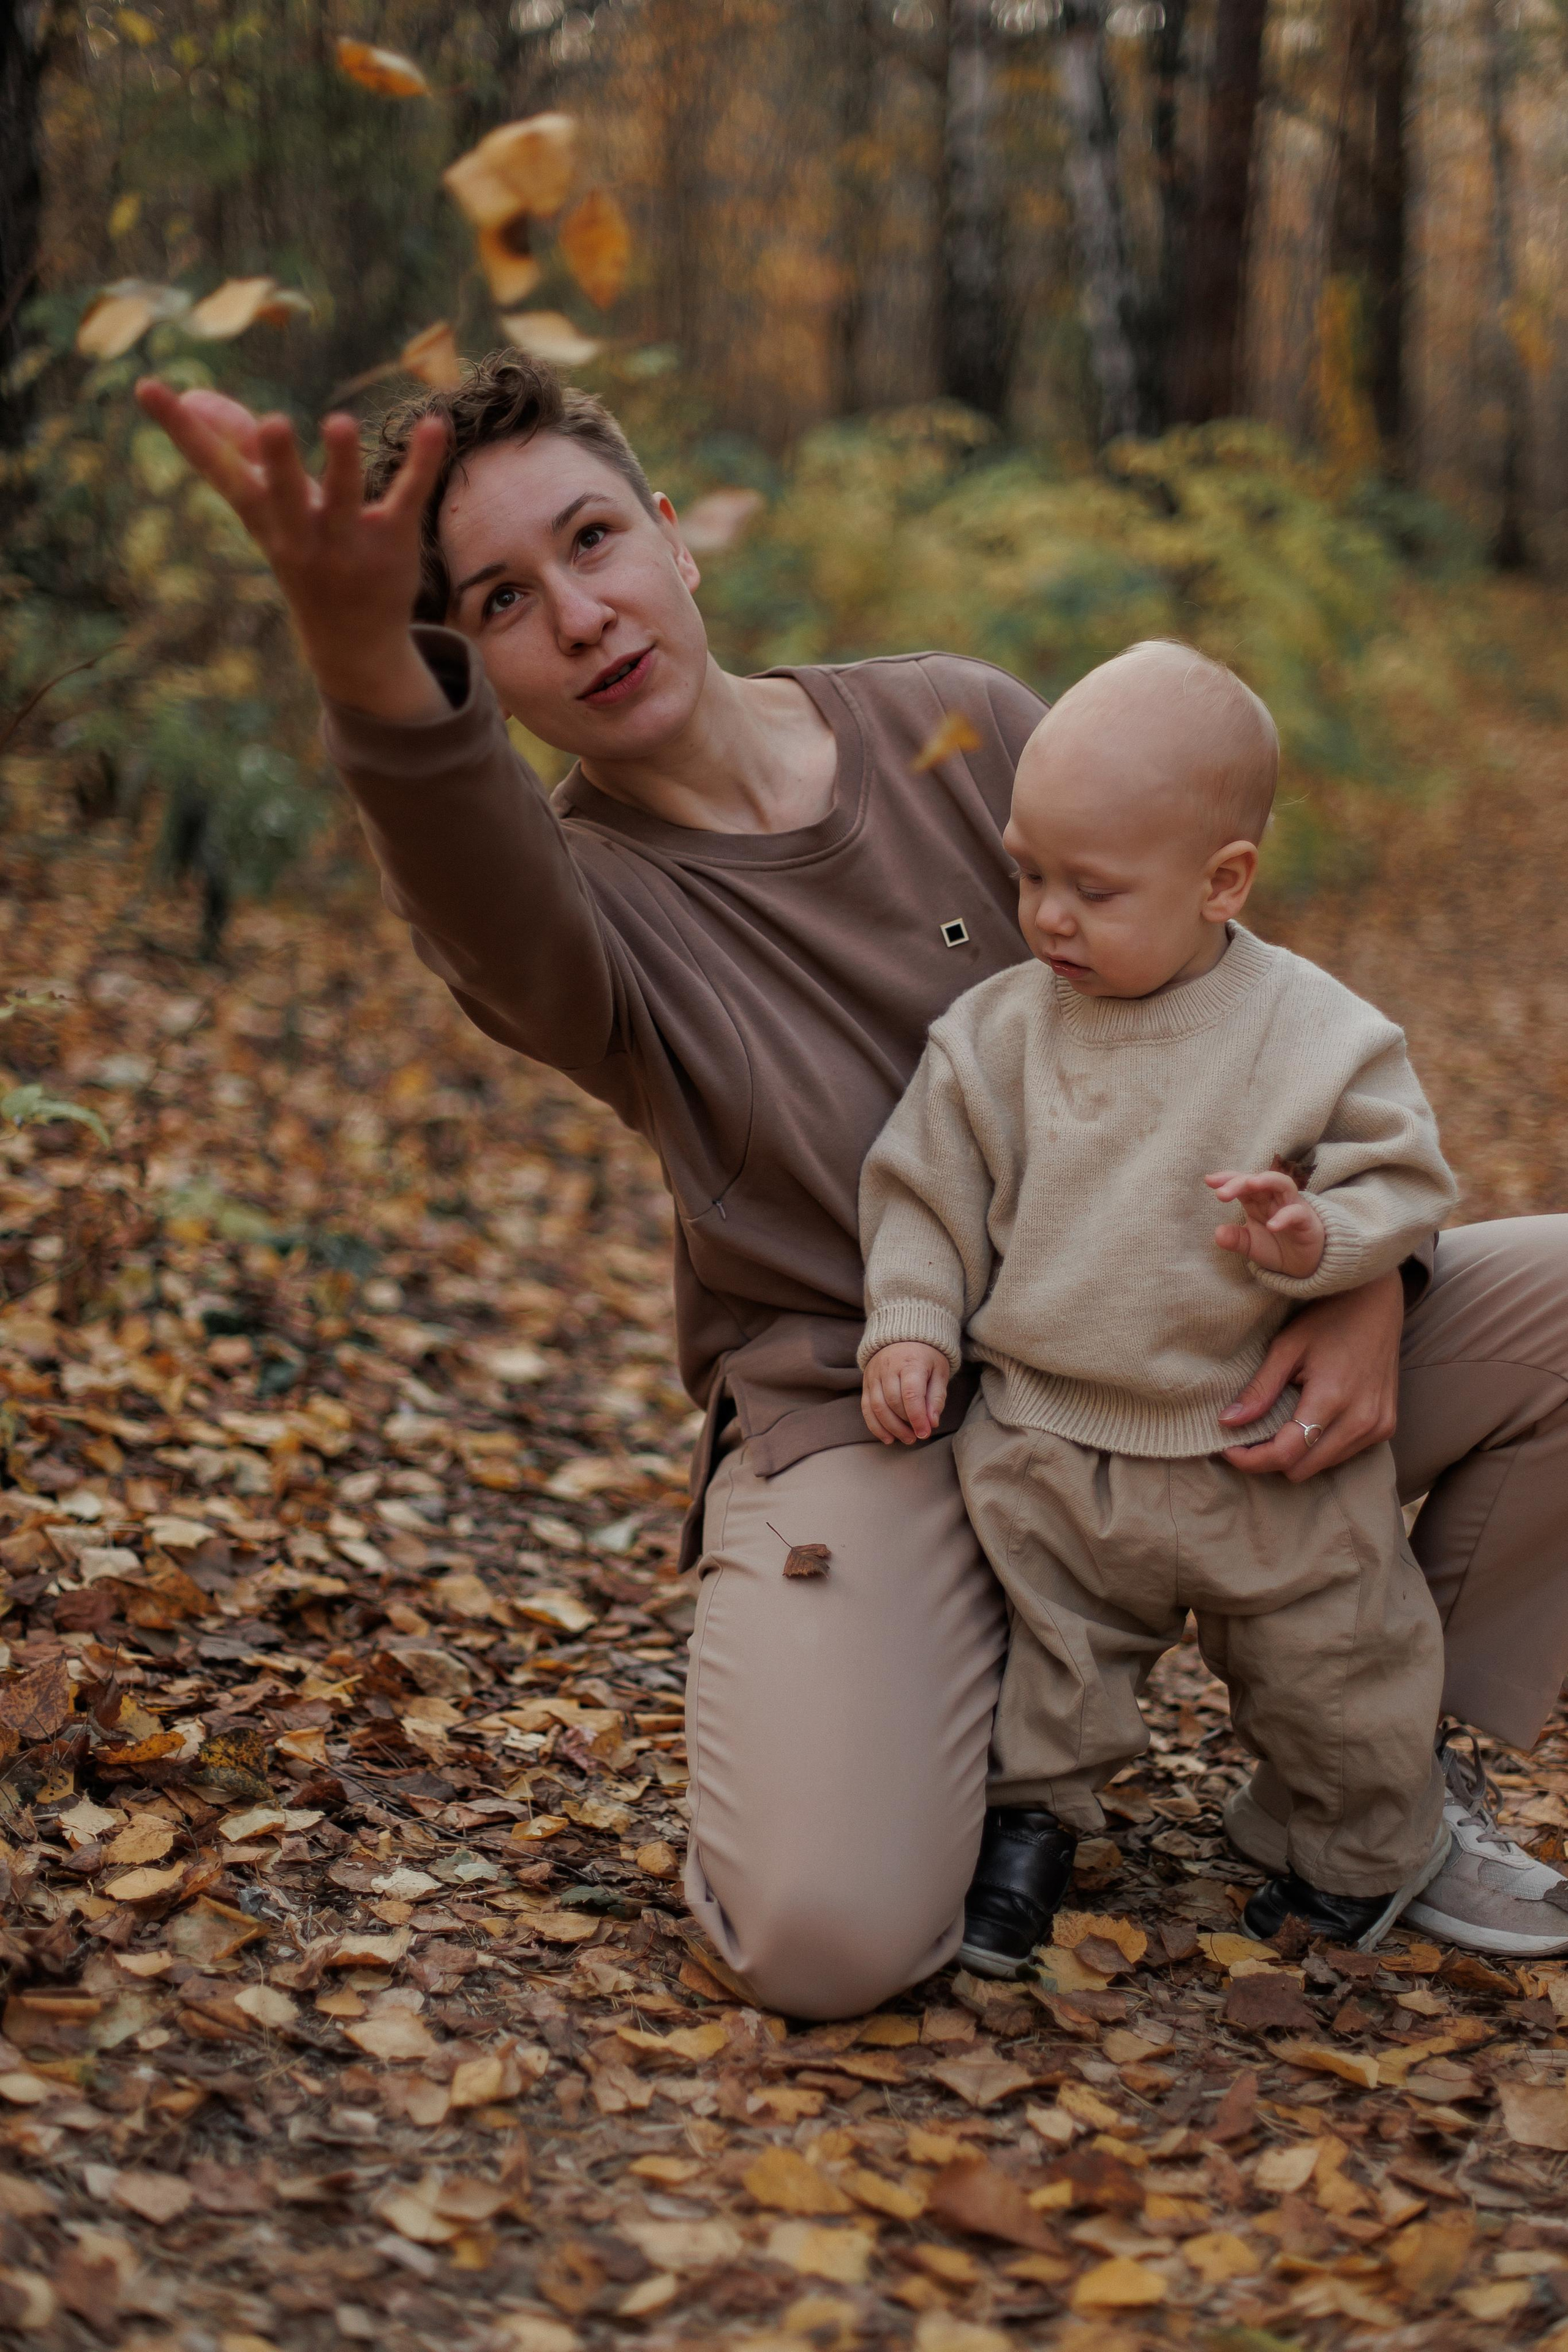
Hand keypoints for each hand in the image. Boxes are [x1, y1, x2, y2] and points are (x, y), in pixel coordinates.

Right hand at [133, 378, 450, 721]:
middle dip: (277, 461)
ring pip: (343, 499)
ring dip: (342, 463)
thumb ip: (238, 450)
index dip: (181, 431)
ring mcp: (347, 541)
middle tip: (273, 423)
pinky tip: (435, 425)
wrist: (352, 643)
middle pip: (282, 495)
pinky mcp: (393, 542)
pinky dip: (422, 463)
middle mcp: (300, 534)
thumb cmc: (302, 557)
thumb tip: (196, 396)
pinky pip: (406, 498)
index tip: (148, 386)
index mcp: (263, 520)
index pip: (216, 471)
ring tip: (340, 423)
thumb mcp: (267, 512)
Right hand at [862, 1342, 950, 1445]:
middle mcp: (888, 1368)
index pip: (911, 1394)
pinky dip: (876, 1426)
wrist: (903, 1336)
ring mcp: (874, 1375)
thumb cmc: (926, 1356)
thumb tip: (931, 1422)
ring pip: (878, 1407)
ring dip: (892, 1428)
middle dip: (906, 1424)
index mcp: (910, 1362)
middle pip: (893, 1402)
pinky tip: (888, 1438)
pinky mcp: (866, 1383)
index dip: (917, 1417)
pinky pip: (866, 1408)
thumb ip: (936, 1397)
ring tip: (907, 1438)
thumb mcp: (939, 1371)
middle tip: (919, 1435)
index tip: (925, 1433)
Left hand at [1207, 1167, 1325, 1277]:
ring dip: (1267, 1181)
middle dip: (1239, 1182)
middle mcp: (1273, 1199)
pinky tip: (1272, 1226)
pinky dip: (1285, 1217)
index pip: (1242, 1183)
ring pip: (1283, 1184)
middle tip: (1221, 1193)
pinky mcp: (1306, 1220)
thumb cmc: (1276, 1246)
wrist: (1304, 1263)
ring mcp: (1291, 1206)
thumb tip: (1218, 1234)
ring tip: (1251, 1184)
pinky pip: (1297, 1213)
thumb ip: (1235, 1239)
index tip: (1209, 1180)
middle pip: (1258, 1180)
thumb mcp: (1250, 1245)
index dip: (1227, 1179)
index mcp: (1257, 1201)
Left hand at [1221, 1269, 1402, 1479]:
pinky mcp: (1386, 1427)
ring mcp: (1378, 1426)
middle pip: (1302, 1469)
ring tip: (1277, 1428)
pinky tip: (1308, 1422)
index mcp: (1333, 1398)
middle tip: (1249, 1438)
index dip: (1252, 1459)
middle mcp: (1361, 1420)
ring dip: (1296, 1456)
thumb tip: (1227, 1422)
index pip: (1287, 1453)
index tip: (1228, 1449)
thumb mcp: (1287, 1346)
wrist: (1376, 1302)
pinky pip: (1344, 1455)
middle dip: (1270, 1459)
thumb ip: (1260, 1389)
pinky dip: (1320, 1448)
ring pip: (1322, 1467)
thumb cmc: (1328, 1318)